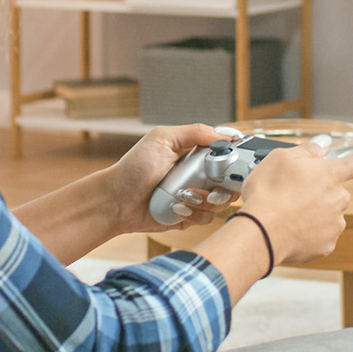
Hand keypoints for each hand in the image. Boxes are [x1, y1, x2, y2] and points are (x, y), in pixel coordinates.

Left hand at [102, 124, 227, 233]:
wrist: (116, 201)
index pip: (228, 155)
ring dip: (203, 200)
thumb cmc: (135, 168)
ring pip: (221, 202)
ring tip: (182, 196)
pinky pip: (207, 219)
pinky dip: (194, 214)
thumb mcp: (162, 139)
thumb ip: (195, 132)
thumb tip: (226, 135)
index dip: (235, 161)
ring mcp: (196, 196)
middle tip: (208, 186)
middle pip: (231, 181)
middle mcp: (200, 175)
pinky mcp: (191, 216)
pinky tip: (176, 208)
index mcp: (196, 154)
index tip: (233, 166)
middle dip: (224, 185)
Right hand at [235, 143, 352, 264]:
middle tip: (295, 194)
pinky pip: (320, 236)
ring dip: (314, 213)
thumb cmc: (269, 192)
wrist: (260, 232)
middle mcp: (340, 199)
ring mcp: (335, 224)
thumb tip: (321, 149)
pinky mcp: (326, 246)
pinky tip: (290, 229)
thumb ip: (307, 150)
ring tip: (288, 214)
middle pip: (337, 192)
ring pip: (328, 215)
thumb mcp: (281, 157)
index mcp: (332, 174)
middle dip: (321, 192)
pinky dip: (308, 233)